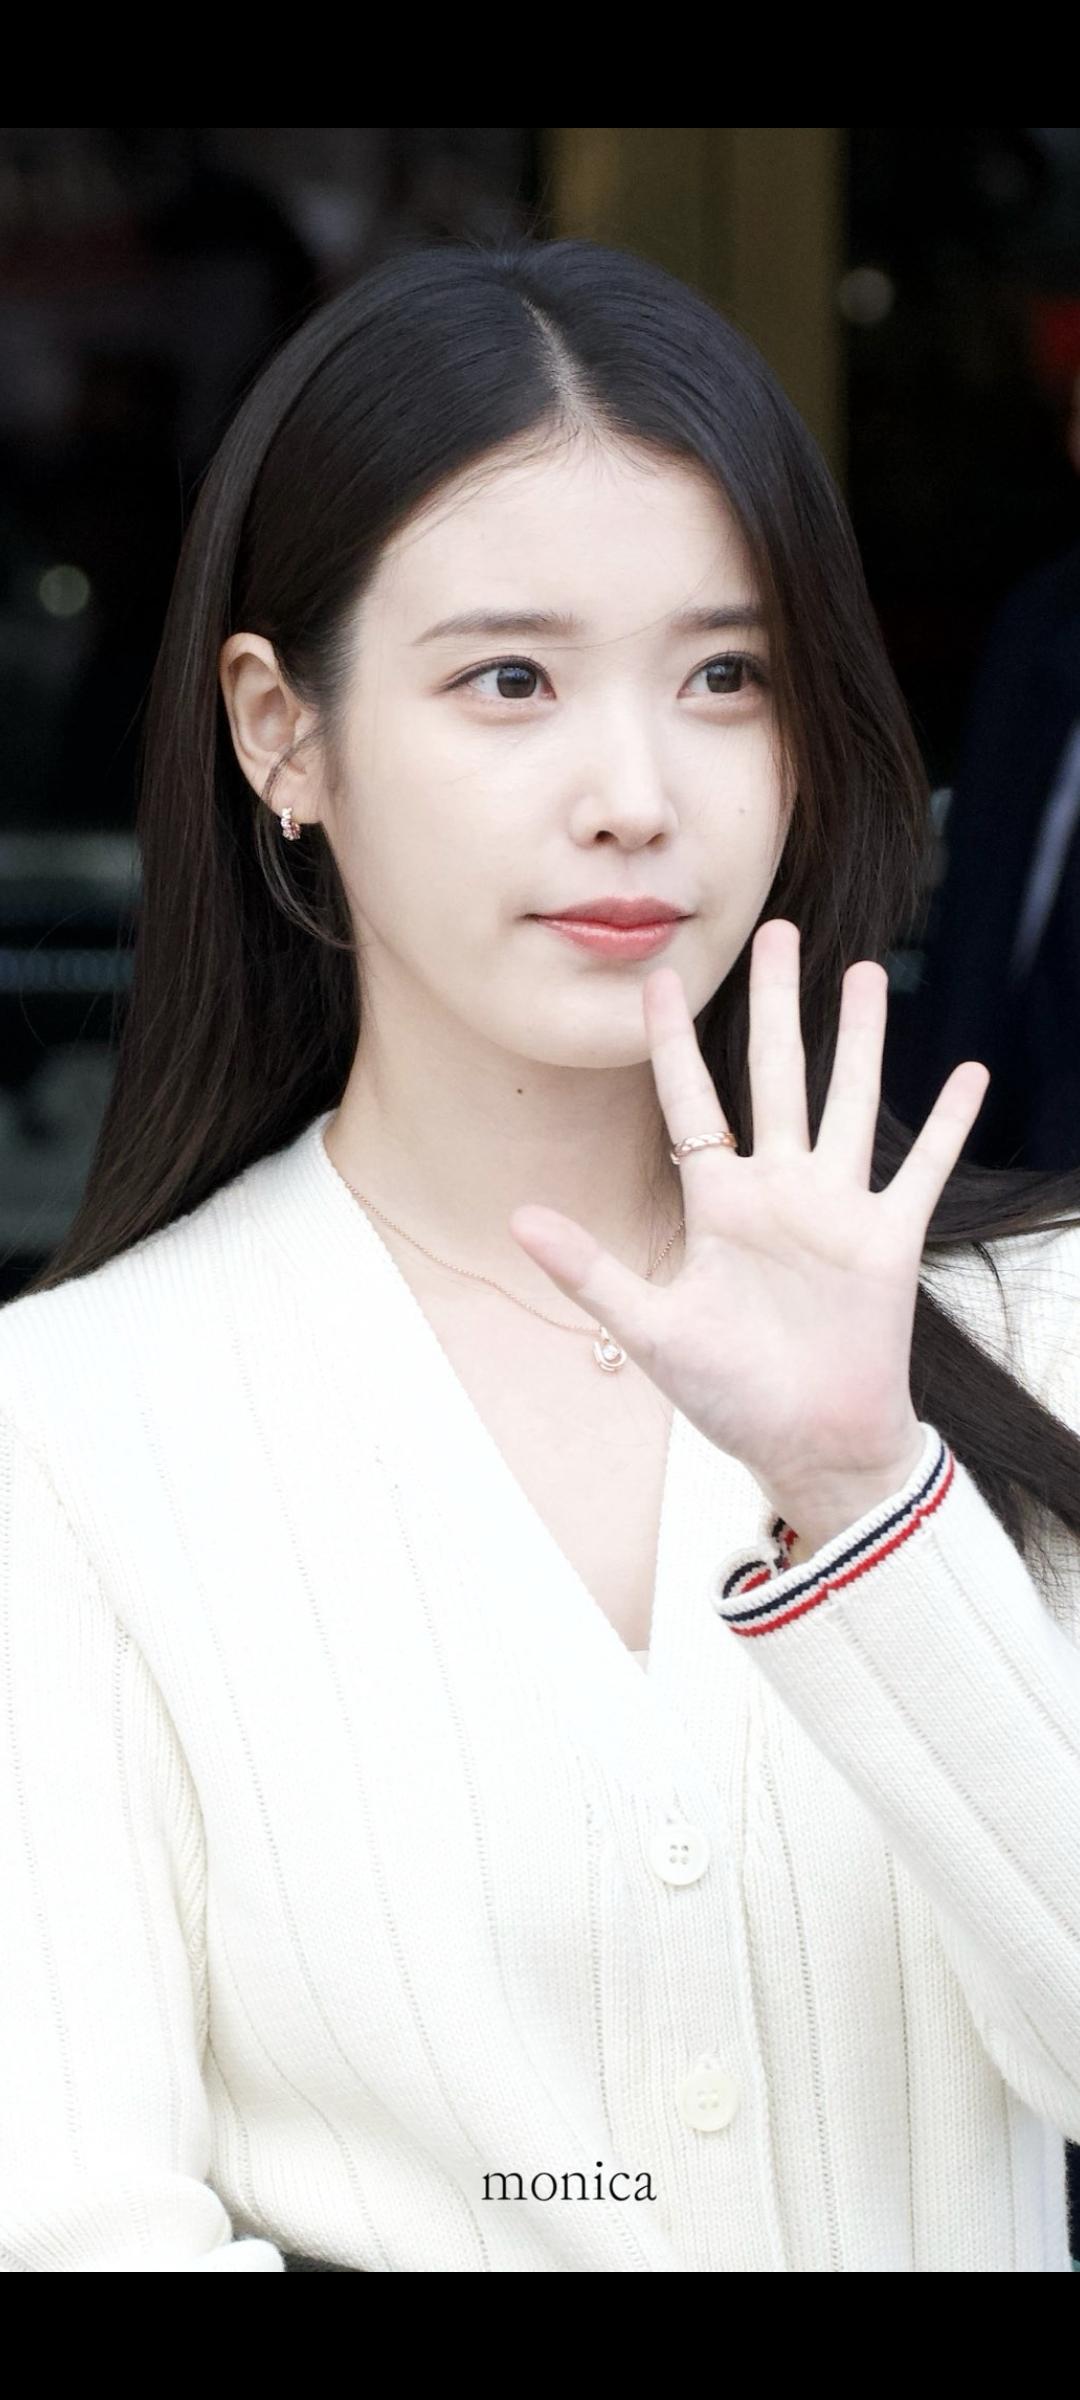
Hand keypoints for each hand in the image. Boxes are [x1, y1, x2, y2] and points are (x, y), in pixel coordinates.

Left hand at [508, 919, 989, 1532]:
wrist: (809, 1447)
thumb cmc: (731, 1396)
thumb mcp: (652, 1330)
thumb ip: (591, 1271)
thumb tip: (518, 1220)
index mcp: (719, 1205)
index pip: (691, 1104)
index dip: (674, 1043)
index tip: (658, 982)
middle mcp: (779, 1192)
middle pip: (774, 1076)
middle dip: (774, 1005)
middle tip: (776, 932)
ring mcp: (837, 1211)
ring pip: (849, 1101)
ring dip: (858, 1039)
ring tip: (864, 971)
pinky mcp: (888, 1240)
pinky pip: (921, 1170)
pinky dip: (946, 1124)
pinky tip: (969, 1072)